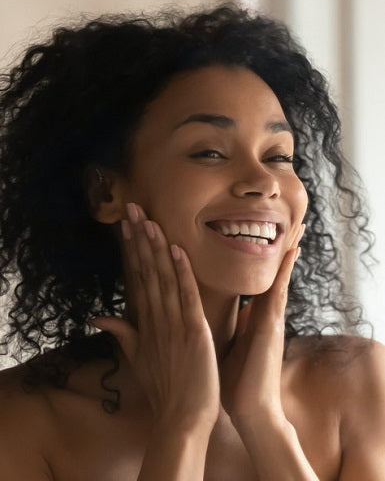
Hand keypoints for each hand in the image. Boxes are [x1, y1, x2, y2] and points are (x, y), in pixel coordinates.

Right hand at [92, 203, 219, 432]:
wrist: (182, 419)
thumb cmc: (164, 387)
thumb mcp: (138, 358)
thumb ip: (122, 333)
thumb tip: (98, 316)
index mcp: (145, 322)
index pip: (136, 278)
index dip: (132, 250)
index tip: (127, 225)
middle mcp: (156, 318)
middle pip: (145, 271)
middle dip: (139, 239)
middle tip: (132, 208)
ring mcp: (173, 324)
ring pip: (163, 279)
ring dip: (156, 248)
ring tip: (148, 220)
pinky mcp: (194, 332)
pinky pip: (187, 297)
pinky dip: (182, 273)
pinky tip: (177, 250)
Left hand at [220, 224, 304, 427]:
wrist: (249, 410)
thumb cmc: (234, 380)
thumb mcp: (226, 345)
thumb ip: (226, 326)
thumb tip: (220, 313)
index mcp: (251, 316)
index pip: (254, 279)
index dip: (258, 256)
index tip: (258, 233)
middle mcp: (263, 312)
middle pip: (270, 272)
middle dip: (277, 246)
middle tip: (290, 220)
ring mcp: (270, 318)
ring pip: (278, 275)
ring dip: (286, 250)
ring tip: (296, 225)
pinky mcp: (272, 326)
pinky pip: (279, 291)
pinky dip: (285, 270)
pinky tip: (291, 251)